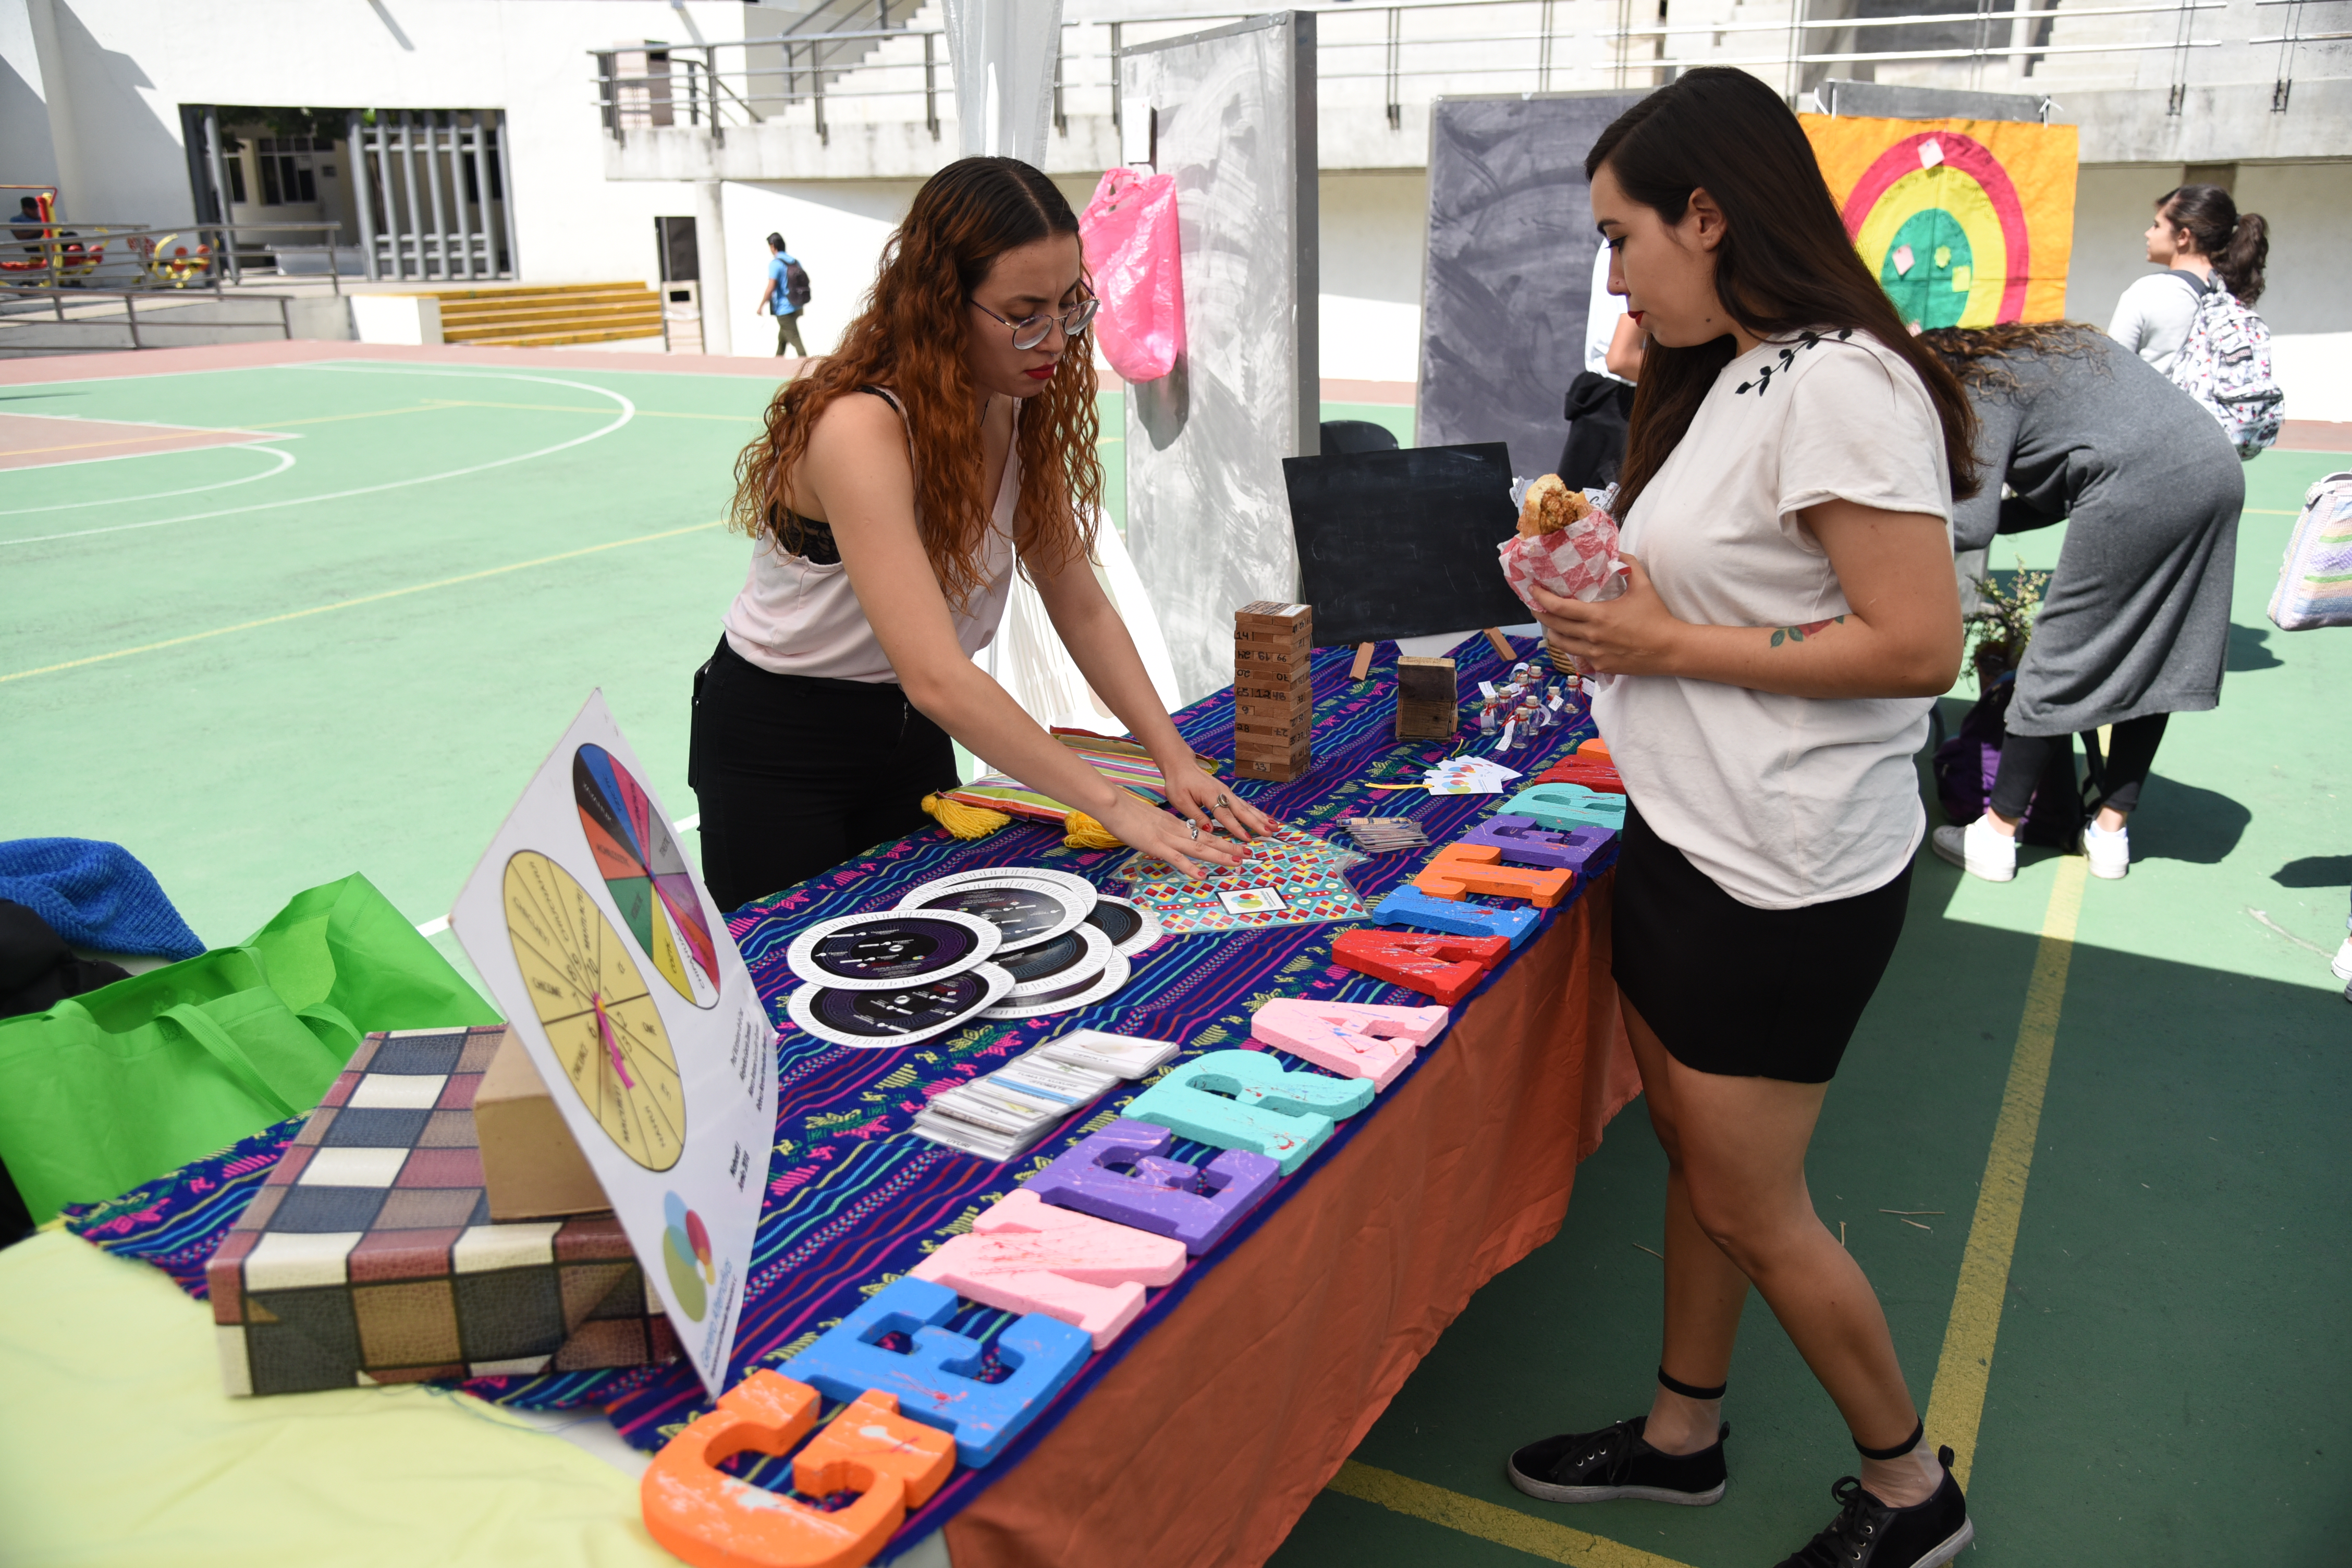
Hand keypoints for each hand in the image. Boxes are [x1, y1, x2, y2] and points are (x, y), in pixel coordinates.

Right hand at [1098, 790, 1250, 879]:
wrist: (1115, 805)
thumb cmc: (1128, 814)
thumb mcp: (1151, 823)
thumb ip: (1163, 832)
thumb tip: (1169, 840)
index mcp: (1175, 825)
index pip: (1203, 834)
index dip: (1222, 841)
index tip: (1236, 847)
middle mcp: (1176, 831)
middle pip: (1208, 840)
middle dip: (1229, 849)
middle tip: (1248, 854)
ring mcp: (1168, 838)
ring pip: (1198, 848)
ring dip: (1219, 856)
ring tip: (1236, 862)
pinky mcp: (1156, 845)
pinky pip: (1176, 858)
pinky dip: (1190, 867)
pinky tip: (1201, 875)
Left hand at [1160, 765, 1270, 845]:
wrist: (1181, 765)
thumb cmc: (1178, 783)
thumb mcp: (1180, 801)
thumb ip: (1196, 816)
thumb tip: (1209, 830)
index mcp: (1210, 795)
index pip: (1225, 815)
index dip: (1237, 828)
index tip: (1247, 838)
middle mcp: (1223, 793)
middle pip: (1242, 810)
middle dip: (1257, 822)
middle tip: (1269, 832)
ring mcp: (1227, 792)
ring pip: (1246, 807)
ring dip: (1260, 817)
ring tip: (1274, 826)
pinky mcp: (1227, 793)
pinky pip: (1244, 804)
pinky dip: (1255, 812)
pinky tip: (1264, 818)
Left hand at [1530, 553, 1683, 676]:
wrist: (1670, 649)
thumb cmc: (1656, 617)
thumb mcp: (1643, 585)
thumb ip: (1629, 565)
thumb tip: (1617, 552)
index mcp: (1598, 616)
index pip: (1559, 607)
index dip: (1541, 598)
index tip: (1532, 590)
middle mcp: (1591, 637)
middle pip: (1554, 626)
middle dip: (1540, 614)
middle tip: (1535, 604)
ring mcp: (1594, 655)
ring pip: (1561, 644)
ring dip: (1553, 632)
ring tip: (1551, 622)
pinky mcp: (1601, 667)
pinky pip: (1578, 657)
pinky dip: (1571, 647)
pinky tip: (1572, 639)